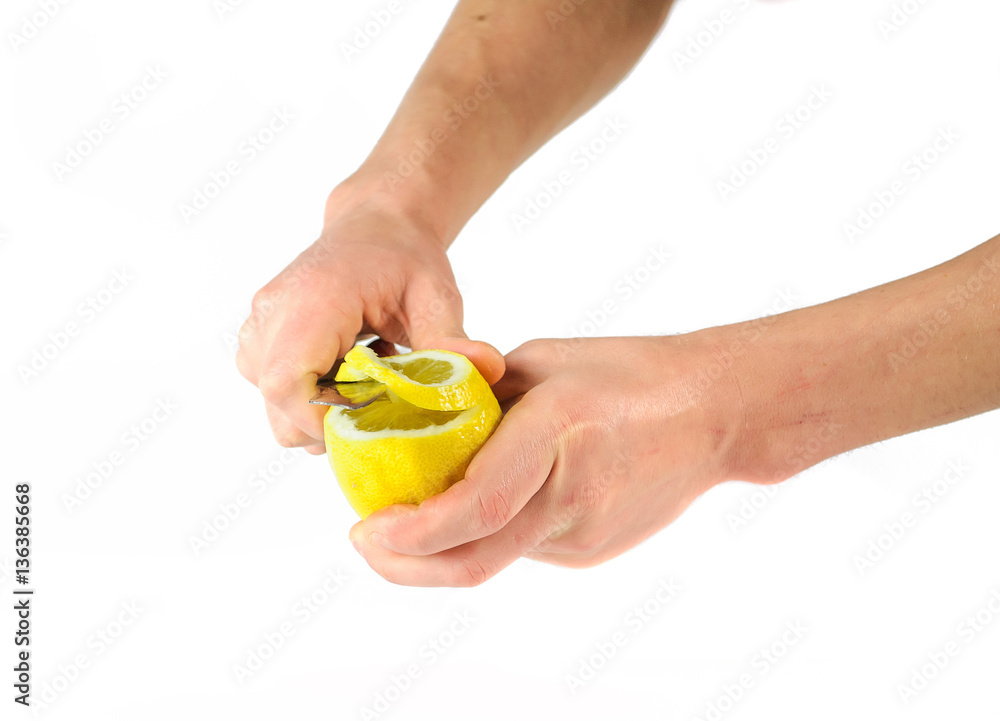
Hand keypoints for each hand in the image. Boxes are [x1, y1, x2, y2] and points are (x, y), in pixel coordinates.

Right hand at [235, 182, 504, 452]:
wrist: (374, 224)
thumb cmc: (404, 255)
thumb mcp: (436, 295)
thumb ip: (453, 339)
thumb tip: (489, 370)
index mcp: (314, 300)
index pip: (287, 383)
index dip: (321, 420)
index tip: (369, 426)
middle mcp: (273, 314)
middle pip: (279, 404)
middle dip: (329, 423)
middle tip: (380, 407)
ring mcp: (259, 327)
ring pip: (275, 405)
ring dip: (321, 410)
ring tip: (365, 382)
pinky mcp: (258, 339)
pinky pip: (275, 392)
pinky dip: (311, 397)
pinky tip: (348, 375)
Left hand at [349, 335, 743, 585]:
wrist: (715, 414)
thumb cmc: (628, 373)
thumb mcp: (544, 363)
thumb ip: (482, 398)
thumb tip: (425, 421)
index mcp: (557, 433)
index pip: (474, 508)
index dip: (411, 531)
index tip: (366, 526)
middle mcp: (571, 494)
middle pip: (472, 561)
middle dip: (404, 564)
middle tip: (367, 541)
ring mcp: (585, 532)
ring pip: (492, 556)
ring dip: (442, 545)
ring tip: (414, 512)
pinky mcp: (592, 550)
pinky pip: (522, 548)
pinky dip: (487, 534)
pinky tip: (488, 500)